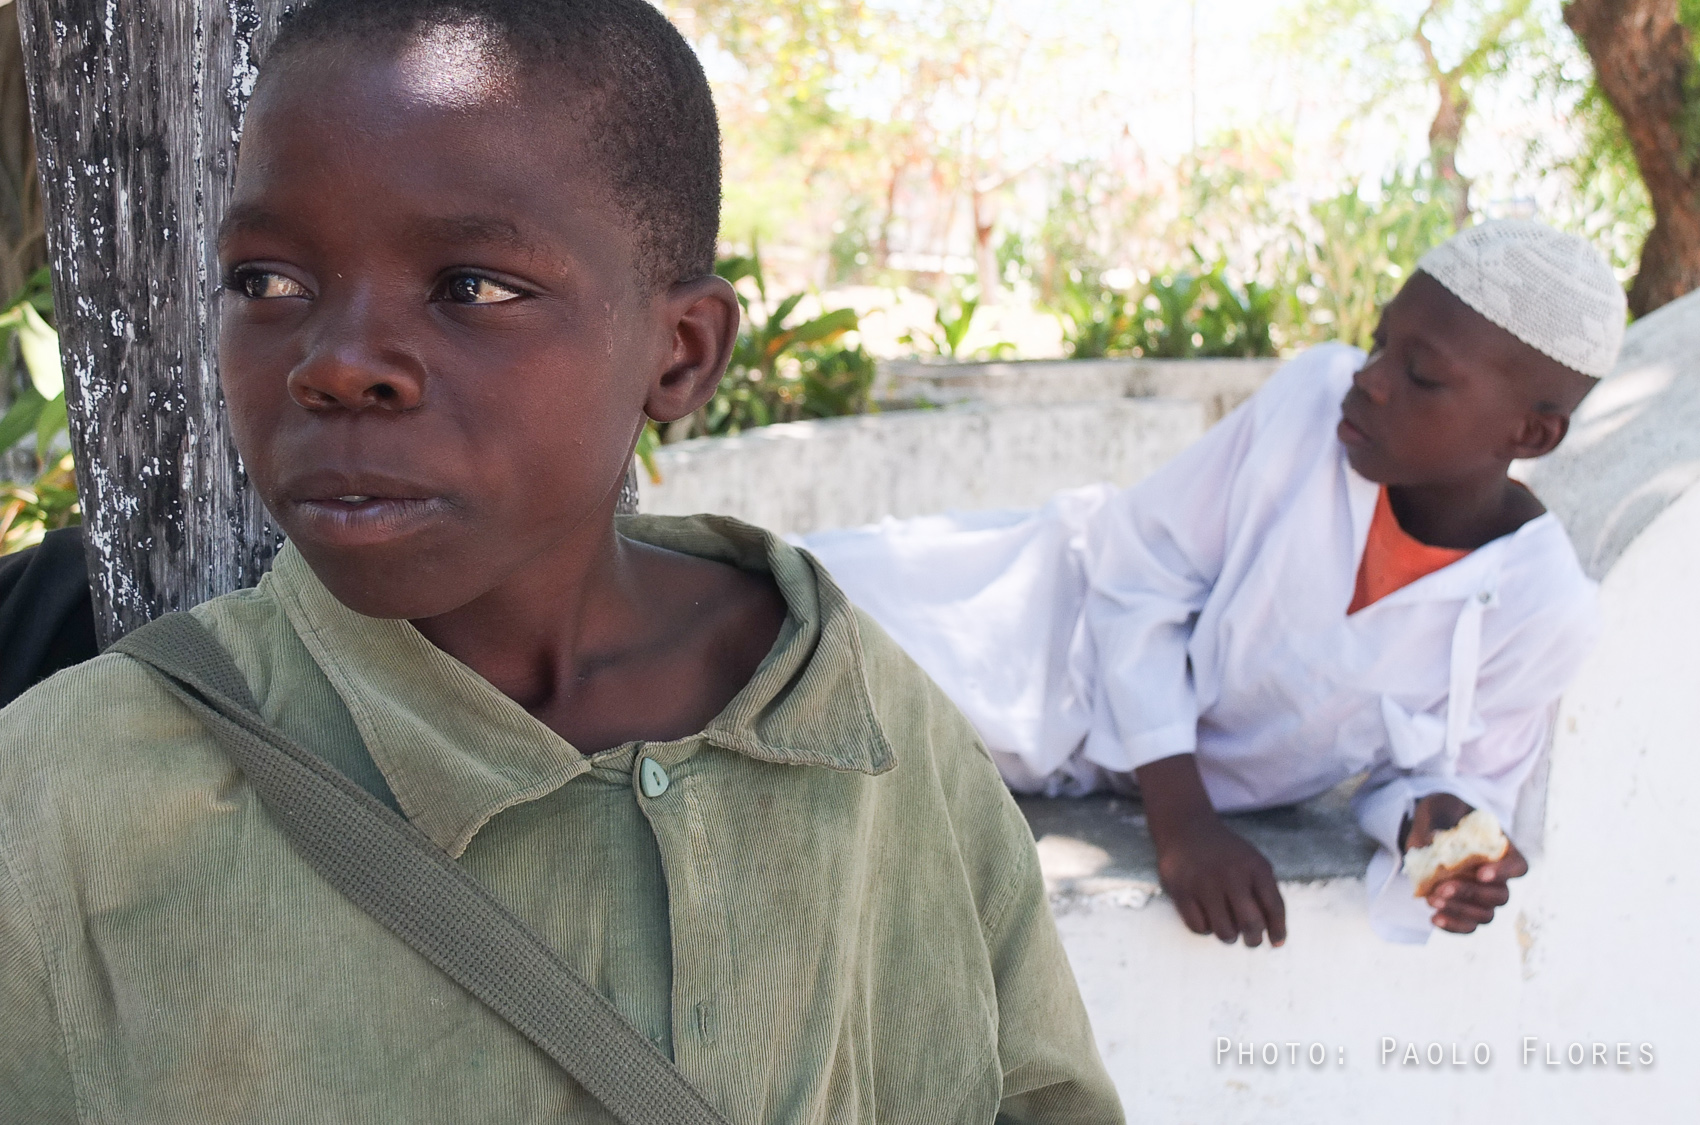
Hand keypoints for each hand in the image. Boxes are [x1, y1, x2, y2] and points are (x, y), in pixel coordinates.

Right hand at [1153, 814, 1286, 946]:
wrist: (1185, 828)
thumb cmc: (1225, 853)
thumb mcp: (1252, 862)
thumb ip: (1265, 893)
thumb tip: (1275, 936)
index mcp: (1255, 867)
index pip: (1274, 908)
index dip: (1278, 931)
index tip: (1276, 943)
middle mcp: (1232, 875)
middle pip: (1251, 924)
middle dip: (1253, 940)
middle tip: (1250, 941)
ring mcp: (1205, 883)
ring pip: (1225, 932)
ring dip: (1229, 936)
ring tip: (1227, 929)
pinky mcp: (1181, 891)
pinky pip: (1199, 927)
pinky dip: (1205, 928)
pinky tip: (1206, 917)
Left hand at [1404, 792, 1528, 934]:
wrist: (1427, 829)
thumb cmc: (1441, 815)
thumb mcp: (1436, 811)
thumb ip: (1435, 824)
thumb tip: (1430, 841)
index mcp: (1501, 849)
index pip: (1518, 867)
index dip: (1504, 873)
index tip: (1481, 874)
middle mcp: (1498, 876)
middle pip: (1500, 896)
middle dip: (1471, 893)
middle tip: (1442, 887)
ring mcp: (1483, 896)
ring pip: (1486, 915)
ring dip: (1460, 910)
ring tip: (1432, 899)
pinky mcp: (1466, 908)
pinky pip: (1469, 926)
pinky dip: (1453, 925)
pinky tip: (1434, 918)